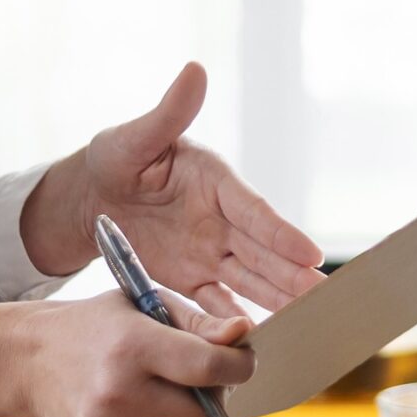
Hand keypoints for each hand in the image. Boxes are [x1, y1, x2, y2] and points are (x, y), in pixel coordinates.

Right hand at [0, 289, 257, 416]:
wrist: (30, 359)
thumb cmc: (99, 328)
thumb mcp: (146, 305)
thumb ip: (199, 323)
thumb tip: (243, 335)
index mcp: (133, 346)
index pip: (210, 367)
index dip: (239, 365)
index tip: (242, 361)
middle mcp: (115, 392)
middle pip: (202, 413)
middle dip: (210, 396)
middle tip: (194, 379)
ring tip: (154, 398)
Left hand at [24, 62, 325, 317]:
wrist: (89, 199)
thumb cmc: (113, 158)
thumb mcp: (134, 137)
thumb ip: (168, 112)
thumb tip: (194, 70)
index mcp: (215, 181)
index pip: (254, 210)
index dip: (282, 233)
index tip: (312, 254)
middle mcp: (221, 219)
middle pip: (264, 252)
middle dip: (294, 276)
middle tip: (328, 299)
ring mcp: (210, 251)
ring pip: (251, 280)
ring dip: (278, 301)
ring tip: (310, 323)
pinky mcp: (192, 278)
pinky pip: (216, 304)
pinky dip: (233, 323)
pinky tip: (254, 346)